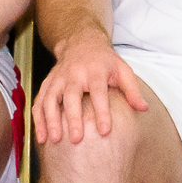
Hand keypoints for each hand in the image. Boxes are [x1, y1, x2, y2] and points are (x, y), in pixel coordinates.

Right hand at [32, 37, 152, 145]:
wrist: (81, 42)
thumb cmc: (105, 61)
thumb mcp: (122, 70)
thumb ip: (132, 90)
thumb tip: (143, 109)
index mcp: (95, 71)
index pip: (98, 92)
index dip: (102, 112)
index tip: (105, 131)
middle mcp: (74, 74)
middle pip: (71, 97)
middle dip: (72, 119)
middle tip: (76, 140)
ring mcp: (58, 78)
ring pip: (50, 99)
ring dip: (50, 120)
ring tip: (55, 140)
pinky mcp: (48, 83)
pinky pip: (39, 101)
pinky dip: (38, 119)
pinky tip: (41, 137)